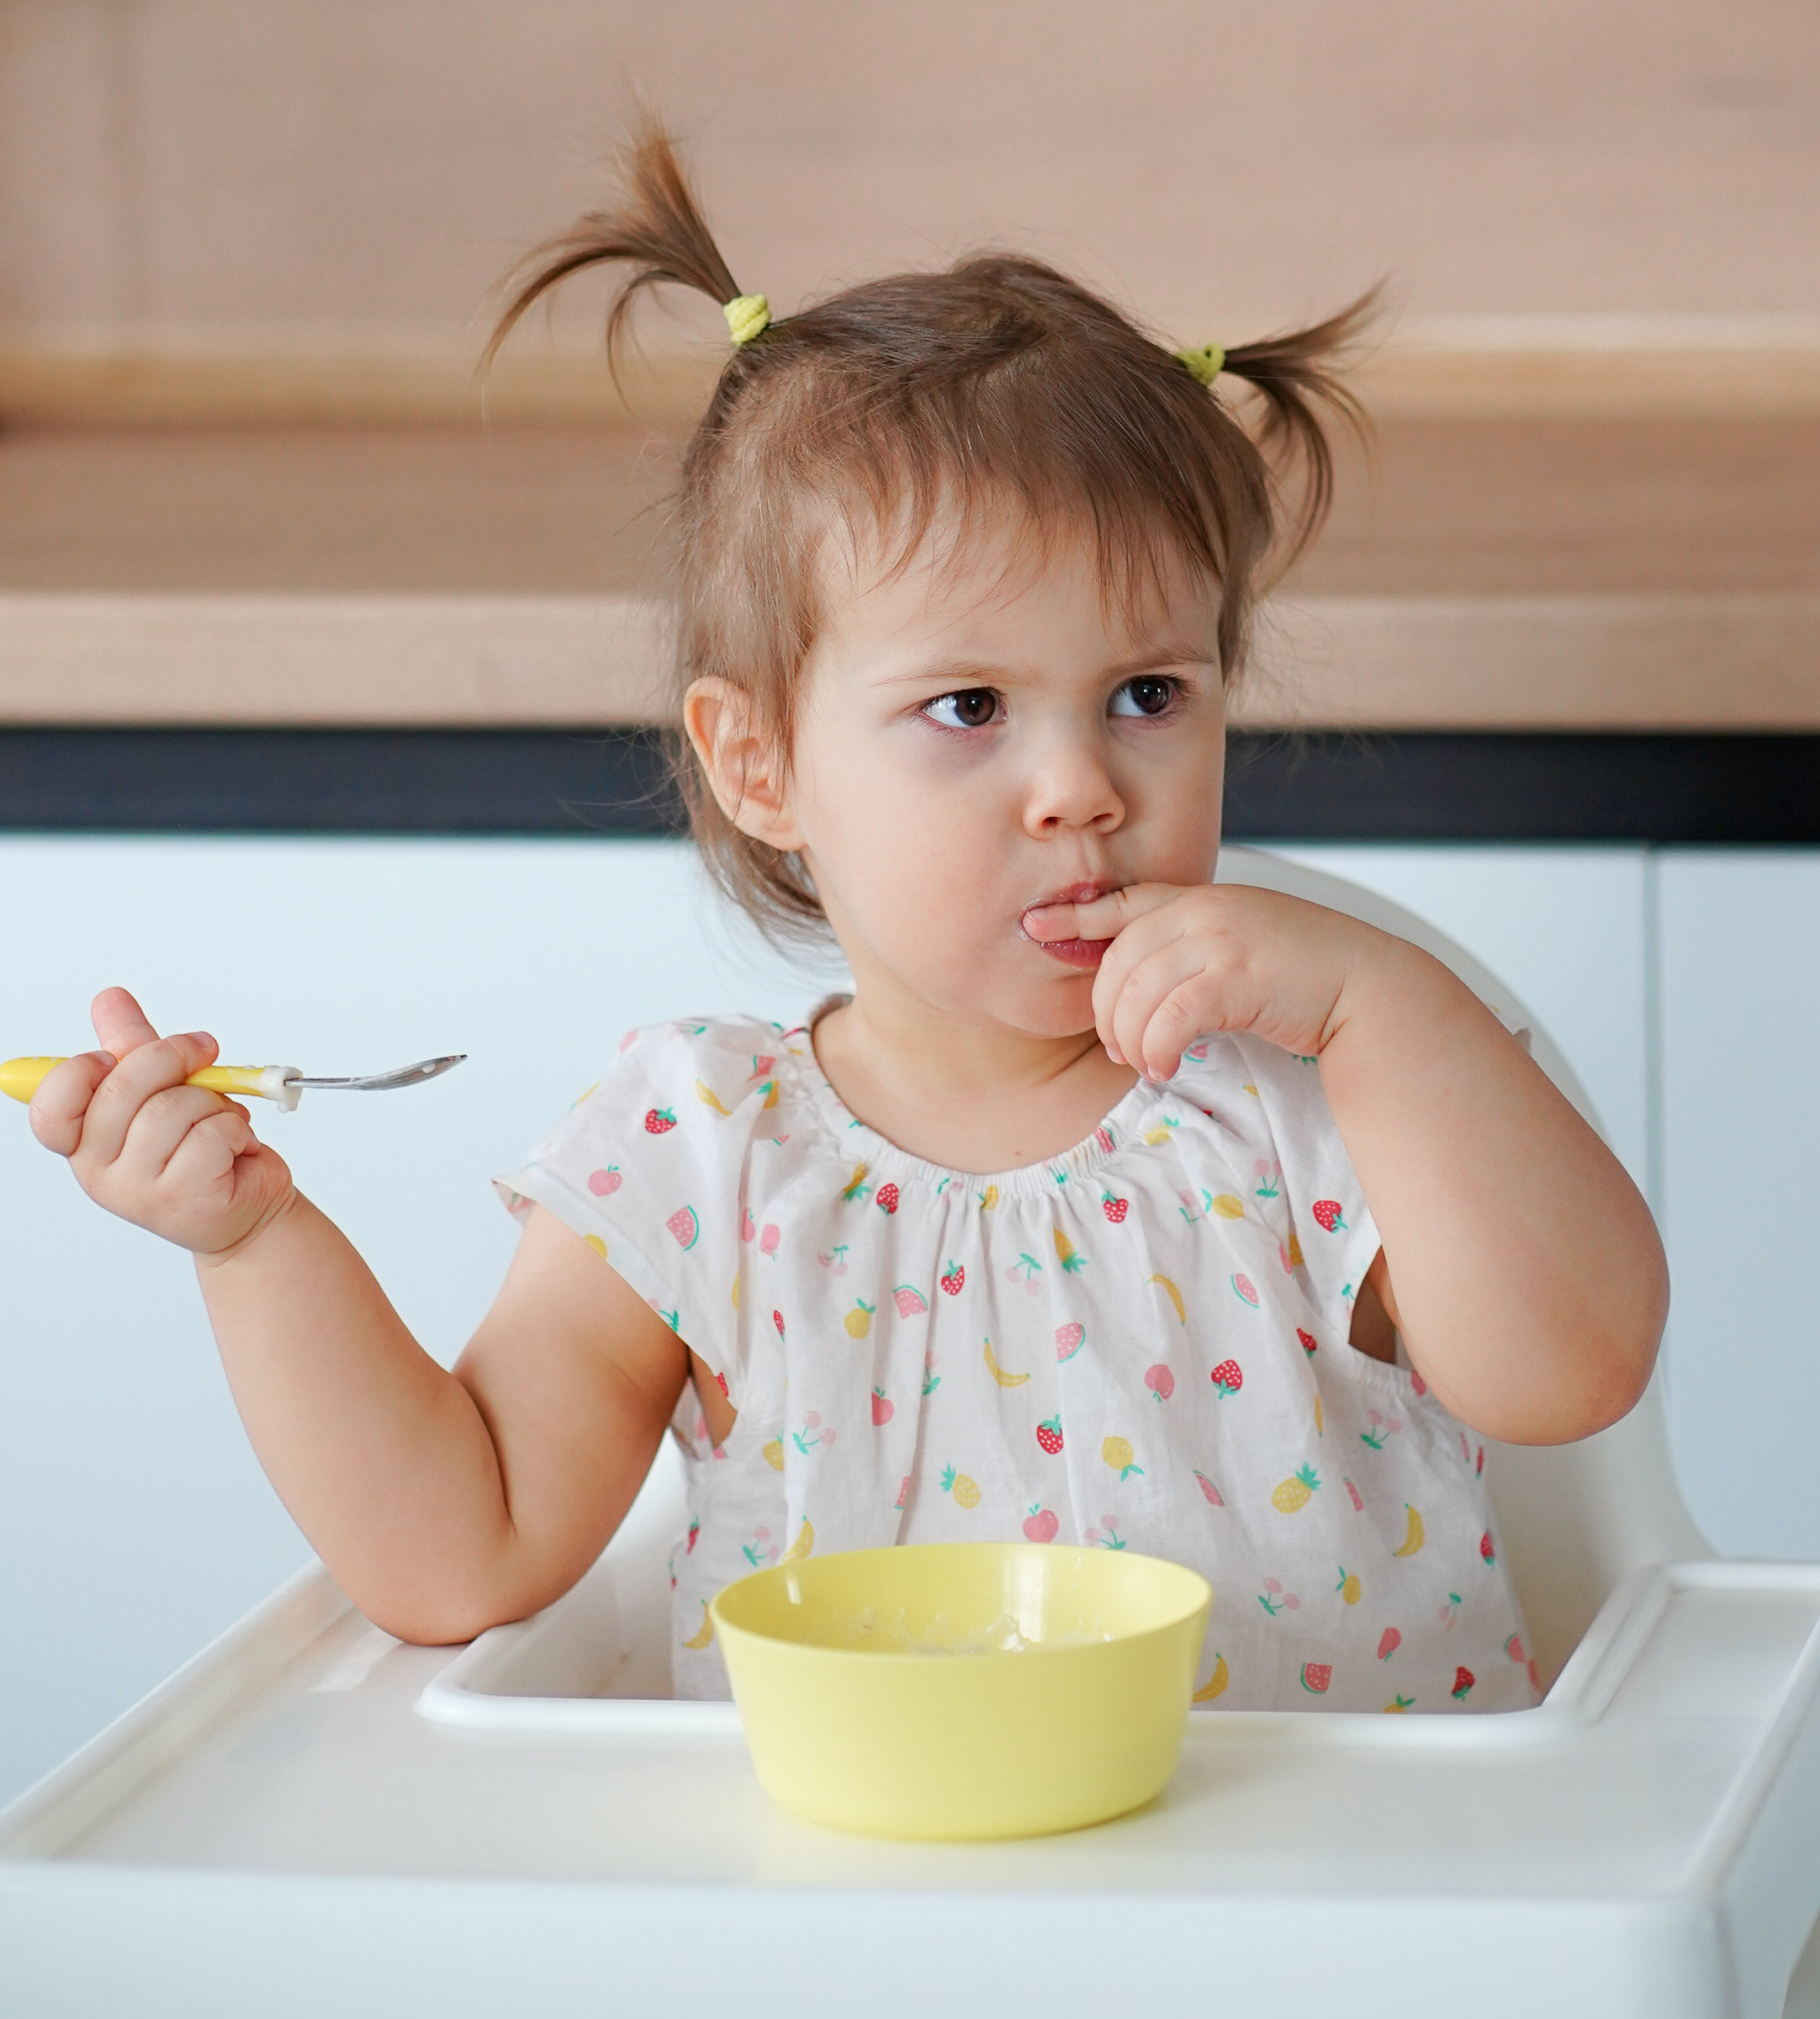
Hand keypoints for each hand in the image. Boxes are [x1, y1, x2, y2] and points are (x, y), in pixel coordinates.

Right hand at [30, 987, 294, 1255]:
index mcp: (83, 1142)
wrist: (249, 1208)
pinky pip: (210, 1135)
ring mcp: (138, 1191)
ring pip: (172, 1110)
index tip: (116, 1056)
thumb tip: (109, 998)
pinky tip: (237, 1146)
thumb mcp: (163, 1089)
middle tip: (205, 1052)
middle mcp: (99, 1171)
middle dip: (174, 1057)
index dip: (80, 1071)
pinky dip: (236, 1128)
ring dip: (213, 1102)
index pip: (52, 1105)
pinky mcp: (184, 1199)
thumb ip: (132, 1046)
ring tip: (223, 1120)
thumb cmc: (203, 1149)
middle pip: (123, 1090)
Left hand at [1024, 882, 1373, 1080]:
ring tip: (1142, 1062)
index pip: (1123, 904)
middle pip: (1118, 960)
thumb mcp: (1239, 945)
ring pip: (1136, 991)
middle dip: (1104, 1011)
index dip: (1074, 917)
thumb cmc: (1303, 975)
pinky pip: (1168, 1016)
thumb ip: (1190, 948)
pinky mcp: (1236, 977)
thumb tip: (1139, 988)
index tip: (1034, 925)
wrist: (1368, 989)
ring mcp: (1221, 939)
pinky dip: (1156, 1047)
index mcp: (1200, 898)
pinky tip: (1162, 1066)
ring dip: (1128, 1037)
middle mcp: (1205, 910)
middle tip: (1117, 1048)